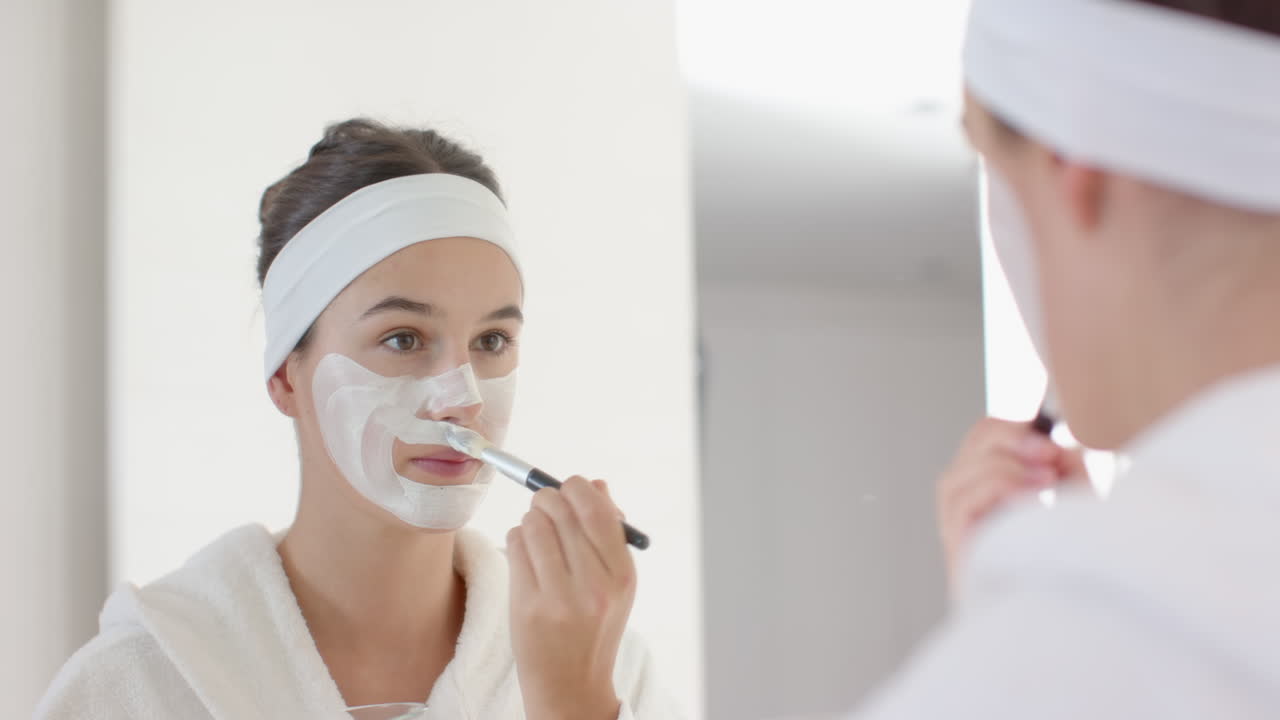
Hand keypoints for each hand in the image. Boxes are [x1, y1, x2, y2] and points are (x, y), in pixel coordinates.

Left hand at [507, 477, 635, 719]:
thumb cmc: (593, 625)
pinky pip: (515, 545)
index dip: (577, 488)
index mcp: (621, 575)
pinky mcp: (527, 606)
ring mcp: (558, 597)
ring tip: (536, 533)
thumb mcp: (614, 583)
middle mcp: (593, 585)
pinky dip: (517, 538)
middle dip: (548, 499)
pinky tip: (526, 552)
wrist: (571, 683)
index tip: (569, 489)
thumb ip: (607, 533)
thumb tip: (594, 485)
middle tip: (544, 505)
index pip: (596, 510)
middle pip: (561, 511)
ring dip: (531, 520)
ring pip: (534, 524)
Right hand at [937, 418, 1088, 588]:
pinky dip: (994, 489)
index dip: (1008, 425)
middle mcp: (972, 506)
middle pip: (966, 452)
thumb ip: (1060, 459)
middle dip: (1008, 441)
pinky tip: (1031, 497)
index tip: (1046, 427)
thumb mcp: (1079, 491)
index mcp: (997, 486)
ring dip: (1001, 468)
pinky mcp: (959, 554)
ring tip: (1045, 480)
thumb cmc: (1084, 553)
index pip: (980, 439)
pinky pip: (960, 507)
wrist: (1092, 609)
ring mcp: (959, 532)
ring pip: (954, 479)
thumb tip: (1043, 437)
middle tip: (1051, 453)